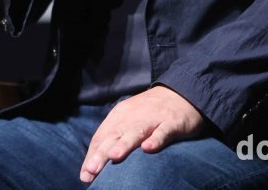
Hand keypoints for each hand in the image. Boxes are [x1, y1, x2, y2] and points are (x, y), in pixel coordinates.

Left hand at [80, 86, 204, 182]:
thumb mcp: (128, 122)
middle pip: (115, 135)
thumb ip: (112, 142)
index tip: (86, 175)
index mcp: (120, 115)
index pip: (102, 136)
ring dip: (125, 144)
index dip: (93, 155)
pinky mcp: (172, 122)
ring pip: (136, 132)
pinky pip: (163, 131)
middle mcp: (134, 116)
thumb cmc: (149, 114)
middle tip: (92, 169)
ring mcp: (153, 118)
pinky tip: (149, 148)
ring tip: (114, 156)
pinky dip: (156, 139)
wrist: (181, 93)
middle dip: (103, 152)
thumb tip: (89, 170)